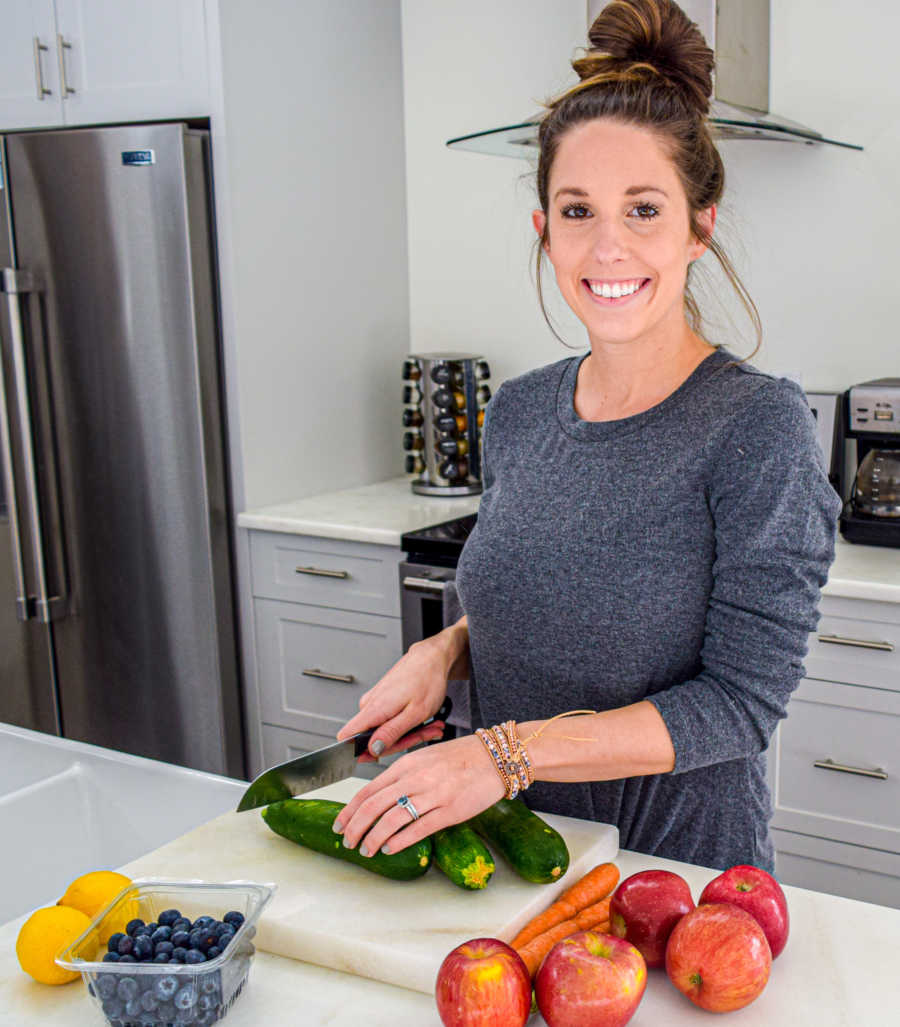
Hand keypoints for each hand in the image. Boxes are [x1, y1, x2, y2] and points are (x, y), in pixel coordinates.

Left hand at [331, 734, 504, 856]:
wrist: (495, 757)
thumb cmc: (461, 757)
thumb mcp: (425, 758)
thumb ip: (403, 775)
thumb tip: (382, 795)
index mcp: (407, 765)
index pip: (368, 789)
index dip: (349, 810)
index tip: (339, 823)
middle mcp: (415, 778)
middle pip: (373, 806)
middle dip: (355, 827)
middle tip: (347, 841)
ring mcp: (432, 795)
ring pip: (391, 819)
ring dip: (374, 838)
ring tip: (367, 850)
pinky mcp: (450, 810)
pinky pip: (418, 828)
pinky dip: (400, 841)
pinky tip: (390, 849)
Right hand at [336, 635, 453, 757]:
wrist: (432, 658)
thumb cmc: (427, 680)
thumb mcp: (415, 713)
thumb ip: (391, 733)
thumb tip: (373, 749)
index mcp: (374, 709)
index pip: (347, 737)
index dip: (360, 753)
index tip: (382, 756)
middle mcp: (369, 705)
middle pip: (374, 739)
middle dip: (402, 741)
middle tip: (424, 734)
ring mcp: (375, 702)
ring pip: (387, 731)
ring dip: (410, 733)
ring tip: (430, 726)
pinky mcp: (382, 700)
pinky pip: (391, 721)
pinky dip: (409, 723)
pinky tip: (424, 720)